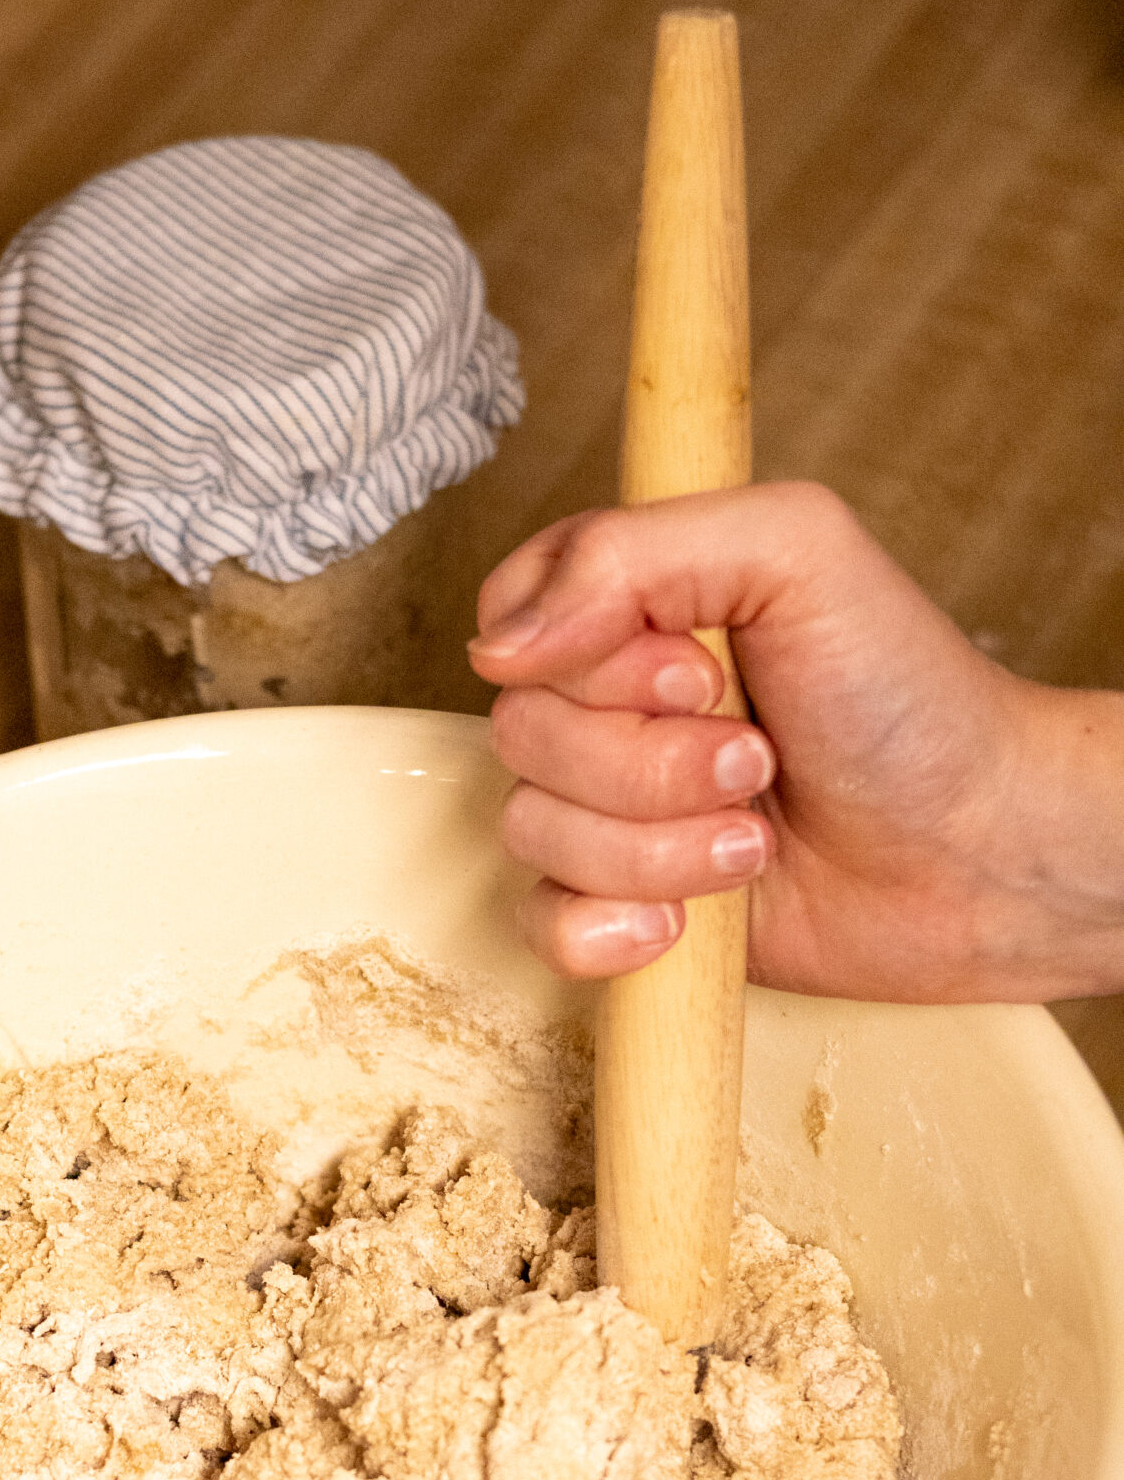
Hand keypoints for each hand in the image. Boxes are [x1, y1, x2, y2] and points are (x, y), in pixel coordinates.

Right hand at [470, 481, 1123, 1001]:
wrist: (981, 856)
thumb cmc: (911, 700)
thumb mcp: (794, 550)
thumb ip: (630, 552)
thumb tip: (499, 641)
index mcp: (638, 609)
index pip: (513, 616)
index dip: (584, 656)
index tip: (694, 668)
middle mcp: (615, 709)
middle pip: (521, 733)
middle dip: (646, 761)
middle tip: (756, 759)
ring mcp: (616, 813)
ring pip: (533, 832)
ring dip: (656, 847)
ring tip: (757, 837)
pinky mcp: (626, 910)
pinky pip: (541, 926)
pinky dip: (610, 928)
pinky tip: (688, 921)